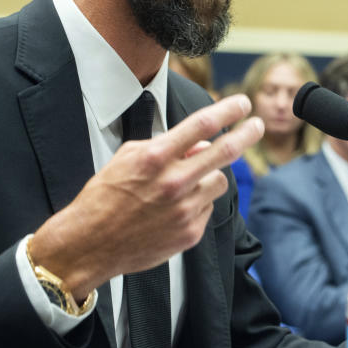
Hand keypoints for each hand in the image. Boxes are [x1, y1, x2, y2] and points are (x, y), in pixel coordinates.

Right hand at [30, 94, 263, 299]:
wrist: (90, 244)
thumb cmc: (104, 197)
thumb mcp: (128, 157)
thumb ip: (166, 145)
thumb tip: (199, 143)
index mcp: (155, 158)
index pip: (202, 125)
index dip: (228, 110)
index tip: (243, 103)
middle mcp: (173, 182)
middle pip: (225, 151)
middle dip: (247, 134)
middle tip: (257, 125)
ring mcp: (184, 210)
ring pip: (219, 180)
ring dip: (209, 175)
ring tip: (185, 183)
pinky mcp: (190, 233)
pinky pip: (208, 207)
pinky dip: (198, 202)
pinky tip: (175, 208)